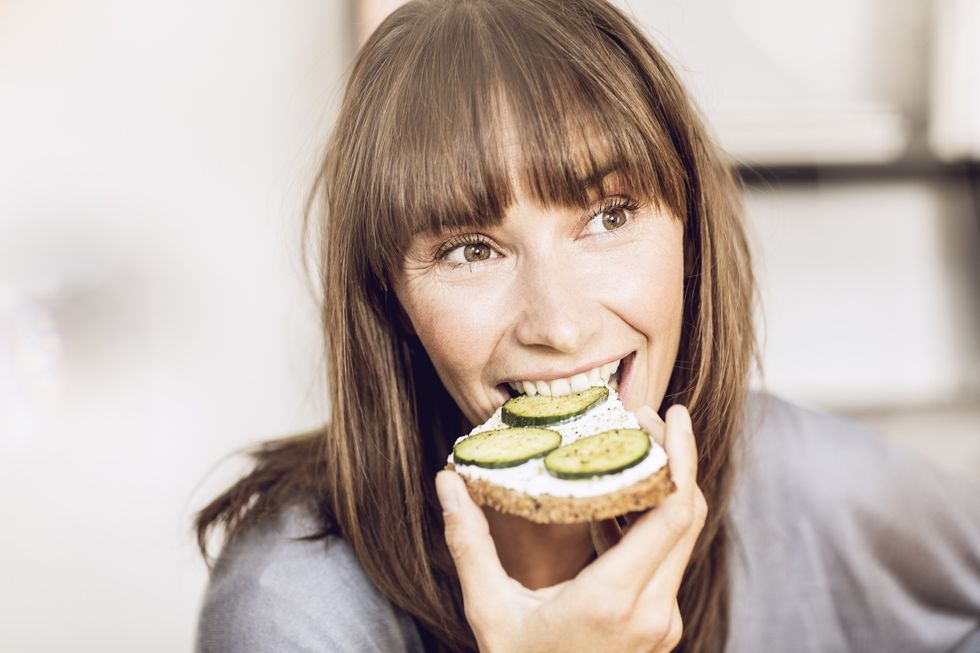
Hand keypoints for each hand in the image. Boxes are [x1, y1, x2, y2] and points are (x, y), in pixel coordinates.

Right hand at [435, 404, 706, 652]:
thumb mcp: (488, 610)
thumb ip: (469, 543)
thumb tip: (447, 483)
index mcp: (613, 601)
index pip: (672, 514)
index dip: (681, 458)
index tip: (671, 415)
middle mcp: (652, 610)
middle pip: (686, 516)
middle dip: (675, 459)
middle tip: (643, 417)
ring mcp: (662, 622)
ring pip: (680, 537)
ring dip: (664, 488)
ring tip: (629, 448)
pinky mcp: (660, 625)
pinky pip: (666, 559)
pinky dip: (649, 522)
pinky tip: (615, 500)